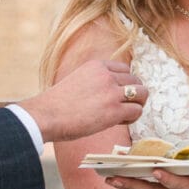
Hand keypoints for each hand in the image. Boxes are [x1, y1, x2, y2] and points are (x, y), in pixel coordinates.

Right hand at [25, 59, 147, 142]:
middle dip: (133, 94)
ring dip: (137, 105)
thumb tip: (104, 93)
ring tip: (124, 115)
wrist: (46, 115)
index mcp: (97, 66)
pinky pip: (136, 111)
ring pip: (142, 93)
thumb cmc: (56, 104)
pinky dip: (132, 118)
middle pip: (136, 81)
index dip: (123, 84)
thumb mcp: (77, 80)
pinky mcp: (114, 110)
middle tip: (123, 107)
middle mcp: (107, 76)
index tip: (115, 95)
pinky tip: (119, 122)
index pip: (124, 70)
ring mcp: (112, 92)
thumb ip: (94, 81)